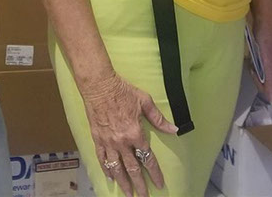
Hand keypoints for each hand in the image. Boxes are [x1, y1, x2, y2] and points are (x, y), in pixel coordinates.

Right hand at [79, 71, 176, 196]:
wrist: (99, 84)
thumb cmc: (122, 90)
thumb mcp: (144, 101)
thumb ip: (159, 118)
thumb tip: (174, 129)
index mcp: (135, 133)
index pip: (147, 159)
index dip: (155, 173)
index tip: (160, 184)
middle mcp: (122, 141)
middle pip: (132, 168)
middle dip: (139, 184)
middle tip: (144, 196)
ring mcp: (108, 141)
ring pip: (116, 167)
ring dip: (123, 182)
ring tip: (128, 193)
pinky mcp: (97, 138)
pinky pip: (102, 158)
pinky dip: (106, 169)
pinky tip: (110, 177)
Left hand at [254, 21, 271, 102]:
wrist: (264, 23)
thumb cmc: (266, 42)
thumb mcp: (267, 63)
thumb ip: (270, 82)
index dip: (261, 85)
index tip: (255, 73)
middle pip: (267, 85)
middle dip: (258, 76)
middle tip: (254, 64)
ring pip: (262, 77)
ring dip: (255, 70)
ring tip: (254, 58)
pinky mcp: (269, 61)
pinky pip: (260, 69)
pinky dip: (255, 65)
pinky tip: (254, 57)